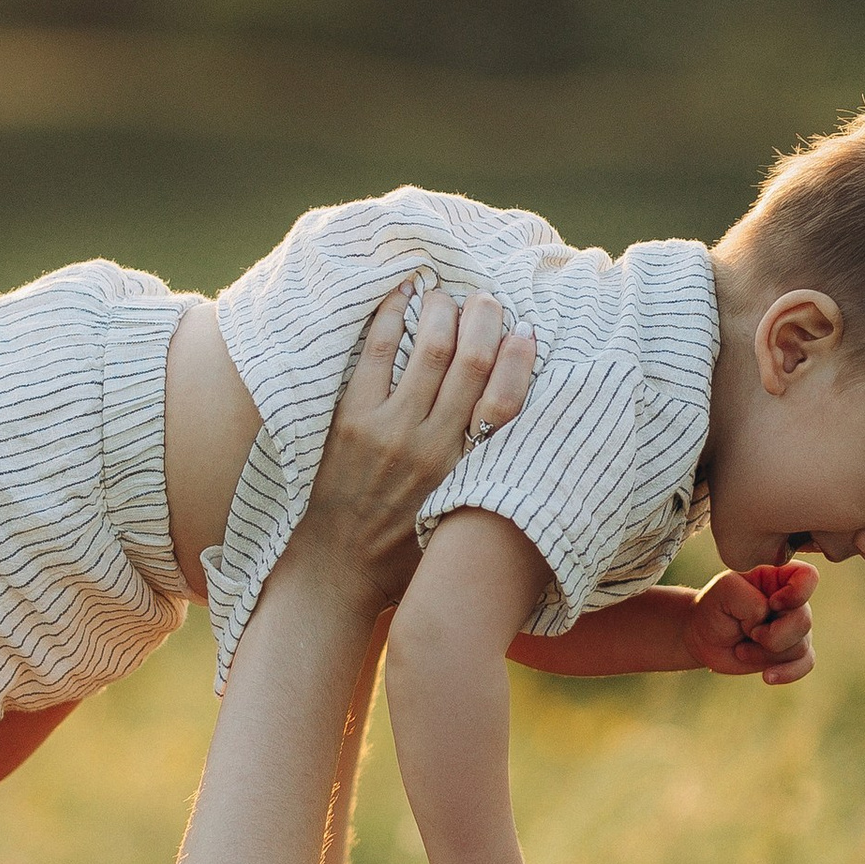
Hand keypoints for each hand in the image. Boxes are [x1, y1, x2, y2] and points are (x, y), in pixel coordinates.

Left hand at [298, 281, 535, 610]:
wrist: (338, 569)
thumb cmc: (406, 552)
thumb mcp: (461, 519)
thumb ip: (487, 479)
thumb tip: (517, 436)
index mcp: (466, 469)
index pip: (504, 398)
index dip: (518, 356)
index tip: (526, 330)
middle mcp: (432, 443)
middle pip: (470, 360)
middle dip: (483, 318)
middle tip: (488, 298)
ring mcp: (389, 427)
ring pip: (427, 347)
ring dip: (442, 310)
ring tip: (447, 294)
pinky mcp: (352, 419)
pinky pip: (375, 353)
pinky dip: (391, 317)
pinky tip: (402, 295)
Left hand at [683, 557, 817, 686]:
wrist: (703, 638)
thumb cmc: (715, 607)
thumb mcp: (725, 591)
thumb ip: (751, 599)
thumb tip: (769, 620)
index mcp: (779, 577)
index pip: (808, 577)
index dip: (796, 594)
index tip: (771, 603)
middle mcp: (792, 602)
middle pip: (803, 620)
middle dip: (772, 634)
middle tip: (747, 632)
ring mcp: (793, 628)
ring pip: (800, 646)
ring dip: (765, 653)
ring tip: (741, 649)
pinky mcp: (791, 653)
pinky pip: (805, 663)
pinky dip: (787, 672)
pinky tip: (767, 676)